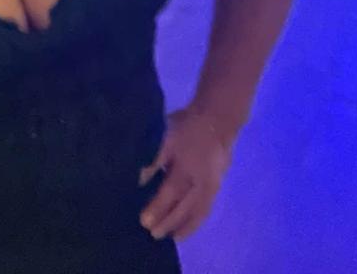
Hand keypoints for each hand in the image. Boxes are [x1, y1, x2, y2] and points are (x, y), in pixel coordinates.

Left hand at [139, 108, 232, 241]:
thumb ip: (153, 159)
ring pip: (198, 212)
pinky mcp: (217, 186)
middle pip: (184, 207)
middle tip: (153, 235)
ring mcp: (212, 186)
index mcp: (186, 169)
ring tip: (173, 237)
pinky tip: (189, 226)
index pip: (170, 194)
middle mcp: (201, 182)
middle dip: (168, 222)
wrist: (217, 119)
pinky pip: (207, 208)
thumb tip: (138, 179)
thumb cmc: (186, 126)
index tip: (144, 222)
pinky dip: (197, 220)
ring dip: (185, 225)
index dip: (157, 209)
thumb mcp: (165, 137)